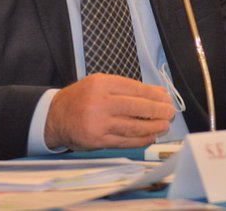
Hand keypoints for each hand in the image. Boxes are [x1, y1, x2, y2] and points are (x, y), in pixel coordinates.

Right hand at [44, 73, 174, 150]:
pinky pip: (125, 141)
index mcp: (101, 84)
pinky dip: (141, 140)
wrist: (55, 117)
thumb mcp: (99, 84)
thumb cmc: (80, 99)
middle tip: (170, 112)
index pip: (134, 88)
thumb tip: (157, 93)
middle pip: (136, 107)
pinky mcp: (98, 140)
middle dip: (157, 111)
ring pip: (133, 126)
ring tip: (164, 125)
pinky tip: (150, 136)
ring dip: (153, 127)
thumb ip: (126, 88)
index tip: (166, 98)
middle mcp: (99, 102)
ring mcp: (98, 123)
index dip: (154, 95)